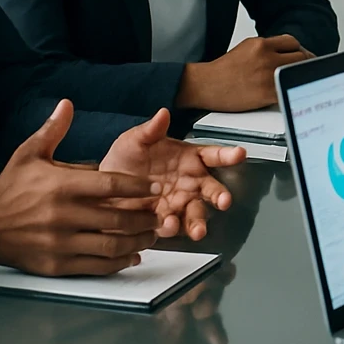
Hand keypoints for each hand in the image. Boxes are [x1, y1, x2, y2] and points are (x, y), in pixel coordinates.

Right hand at [0, 100, 161, 274]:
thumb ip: (53, 130)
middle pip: (117, 219)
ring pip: (111, 245)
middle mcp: (64, 215)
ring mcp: (61, 242)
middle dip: (144, 218)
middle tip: (159, 214)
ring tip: (152, 234)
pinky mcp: (57, 264)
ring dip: (138, 241)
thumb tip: (67, 104)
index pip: (110, 185)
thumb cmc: (11, 187)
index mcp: (62, 185)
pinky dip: (119, 263)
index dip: (137, 187)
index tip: (155, 188)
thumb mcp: (29, 154)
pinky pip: (96, 266)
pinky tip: (132, 255)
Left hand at [100, 109, 246, 240]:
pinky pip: (174, 227)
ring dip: (200, 222)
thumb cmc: (124, 161)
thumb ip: (150, 130)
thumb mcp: (134, 141)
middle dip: (220, 195)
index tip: (239, 153)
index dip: (227, 155)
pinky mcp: (166, 221)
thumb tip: (163, 113)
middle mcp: (190, 183)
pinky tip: (168, 224)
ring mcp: (179, 204)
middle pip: (212, 189)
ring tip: (198, 231)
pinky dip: (173, 228)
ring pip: (197, 213)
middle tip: (224, 200)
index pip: (212, 155)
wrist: (103, 189)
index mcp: (188, 159)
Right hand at [176, 35, 312, 111]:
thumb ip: (267, 49)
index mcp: (260, 44)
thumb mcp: (246, 49)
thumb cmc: (223, 70)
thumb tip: (286, 54)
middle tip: (304, 70)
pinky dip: (291, 91)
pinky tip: (290, 93)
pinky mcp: (267, 92)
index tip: (301, 56)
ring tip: (298, 82)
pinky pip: (289, 89)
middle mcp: (266, 56)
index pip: (292, 42)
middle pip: (300, 55)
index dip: (298, 50)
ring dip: (299, 77)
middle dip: (304, 63)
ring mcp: (268, 74)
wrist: (206, 85)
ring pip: (297, 72)